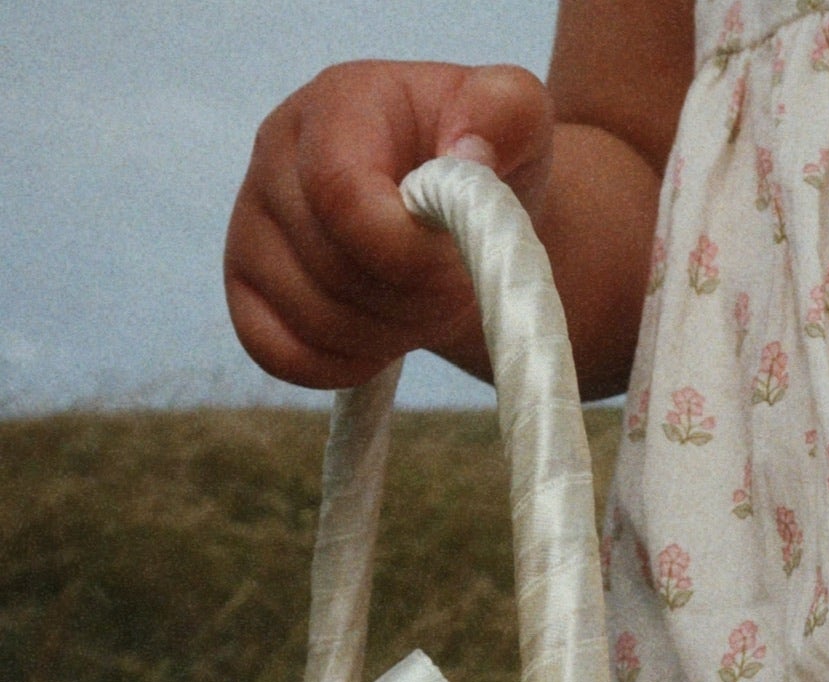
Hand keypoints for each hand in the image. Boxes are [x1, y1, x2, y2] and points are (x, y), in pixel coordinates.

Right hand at [226, 61, 552, 387]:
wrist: (456, 208)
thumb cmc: (488, 160)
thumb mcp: (519, 118)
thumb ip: (508, 113)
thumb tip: (467, 158)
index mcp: (337, 105)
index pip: (342, 194)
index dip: (406, 252)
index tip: (460, 264)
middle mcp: (275, 156)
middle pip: (332, 268)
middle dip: (414, 299)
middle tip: (459, 286)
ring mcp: (251, 226)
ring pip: (311, 320)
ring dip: (390, 335)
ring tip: (427, 303)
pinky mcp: (246, 291)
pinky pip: (281, 356)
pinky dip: (345, 365)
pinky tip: (386, 337)